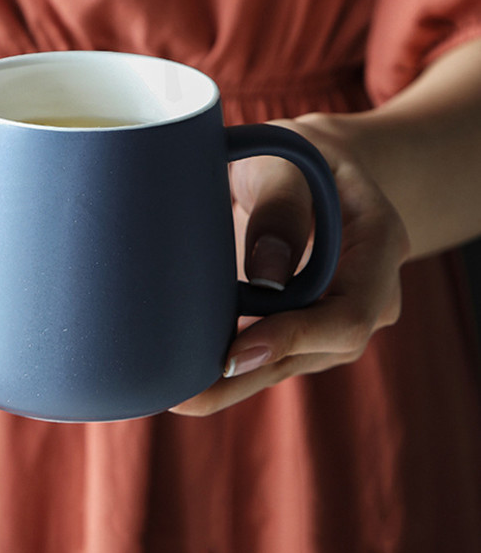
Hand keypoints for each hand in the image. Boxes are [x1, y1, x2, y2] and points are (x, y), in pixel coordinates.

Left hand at [170, 115, 409, 415]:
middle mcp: (368, 291)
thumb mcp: (288, 159)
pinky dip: (233, 369)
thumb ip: (280, 207)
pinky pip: (274, 353)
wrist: (312, 166)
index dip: (293, 340)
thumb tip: (265, 278)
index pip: (349, 314)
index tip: (232, 355)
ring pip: (290, 363)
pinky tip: (188, 379)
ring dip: (233, 384)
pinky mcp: (305, 322)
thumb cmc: (296, 155)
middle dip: (248, 378)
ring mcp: (337, 313)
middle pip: (315, 353)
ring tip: (174, 394)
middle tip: (181, 397)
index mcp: (379, 245)